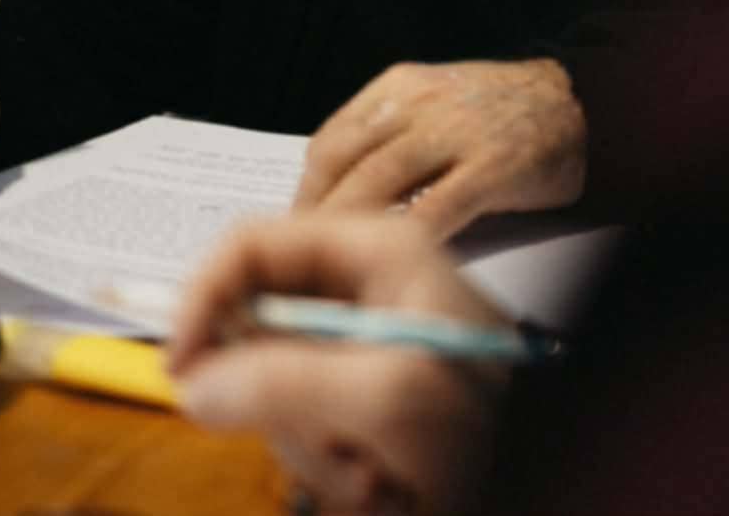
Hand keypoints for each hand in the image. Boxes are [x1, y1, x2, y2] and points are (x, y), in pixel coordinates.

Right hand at [168, 215, 509, 515]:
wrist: (547, 481)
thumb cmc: (494, 425)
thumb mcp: (394, 397)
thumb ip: (291, 384)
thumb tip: (196, 385)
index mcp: (375, 249)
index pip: (249, 244)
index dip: (202, 299)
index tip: (182, 369)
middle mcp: (360, 288)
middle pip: (251, 325)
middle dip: (277, 400)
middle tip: (333, 445)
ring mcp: (357, 346)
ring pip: (268, 390)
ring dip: (311, 447)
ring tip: (378, 477)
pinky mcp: (358, 398)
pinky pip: (300, 429)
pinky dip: (329, 467)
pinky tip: (383, 484)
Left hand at [295, 58, 584, 238]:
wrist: (584, 102)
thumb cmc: (508, 114)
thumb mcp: (439, 103)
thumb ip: (391, 138)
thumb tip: (338, 194)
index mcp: (401, 87)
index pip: (331, 140)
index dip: (305, 190)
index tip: (295, 227)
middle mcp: (422, 103)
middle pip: (343, 162)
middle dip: (314, 215)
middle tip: (300, 261)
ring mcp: (458, 133)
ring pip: (377, 183)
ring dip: (347, 230)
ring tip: (333, 270)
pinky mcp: (493, 166)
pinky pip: (434, 208)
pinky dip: (404, 238)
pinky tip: (391, 266)